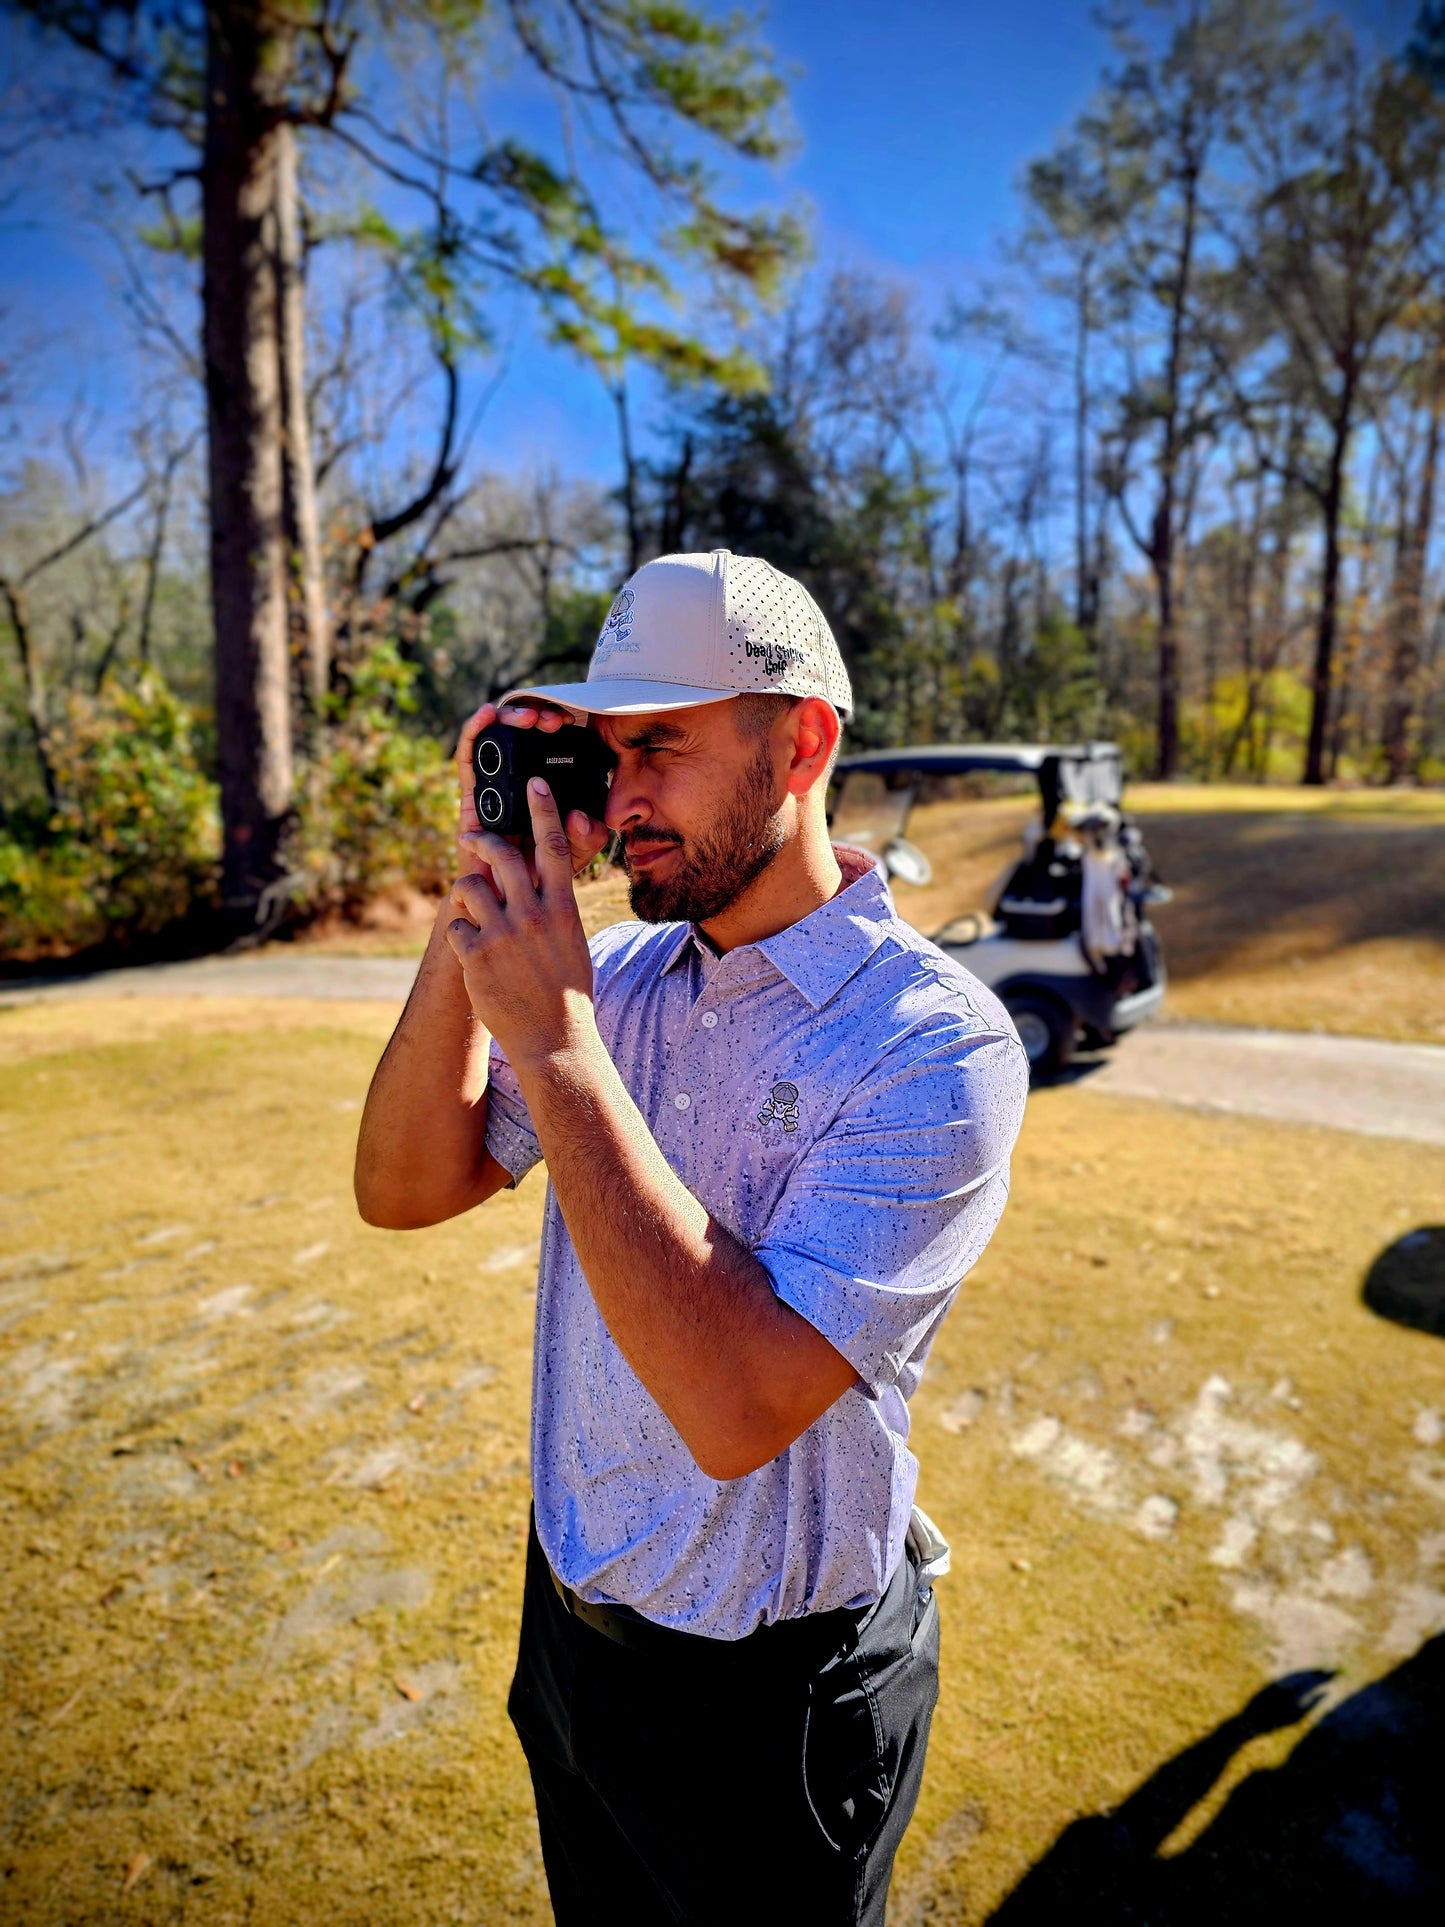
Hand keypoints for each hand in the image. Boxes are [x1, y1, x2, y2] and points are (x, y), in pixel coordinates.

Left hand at [444, 777, 597, 1062]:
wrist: (553, 1039)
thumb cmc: (567, 992)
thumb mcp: (573, 941)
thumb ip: (556, 907)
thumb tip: (546, 880)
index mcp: (562, 909)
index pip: (553, 846)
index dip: (544, 809)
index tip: (535, 783)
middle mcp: (532, 915)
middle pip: (501, 856)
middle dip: (481, 840)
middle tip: (470, 836)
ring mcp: (502, 935)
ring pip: (469, 887)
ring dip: (465, 894)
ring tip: (470, 910)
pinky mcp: (475, 956)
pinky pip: (455, 927)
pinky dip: (460, 936)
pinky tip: (471, 954)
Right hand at [452, 697, 607, 888]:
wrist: (503, 906)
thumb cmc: (537, 880)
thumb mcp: (572, 857)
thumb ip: (586, 838)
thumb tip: (580, 817)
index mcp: (544, 793)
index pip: (552, 750)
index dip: (564, 732)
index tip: (580, 723)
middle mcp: (518, 785)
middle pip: (525, 738)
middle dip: (539, 720)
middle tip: (556, 720)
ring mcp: (493, 787)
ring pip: (497, 740)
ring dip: (510, 718)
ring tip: (529, 717)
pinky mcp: (469, 794)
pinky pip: (468, 757)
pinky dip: (474, 731)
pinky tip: (488, 715)